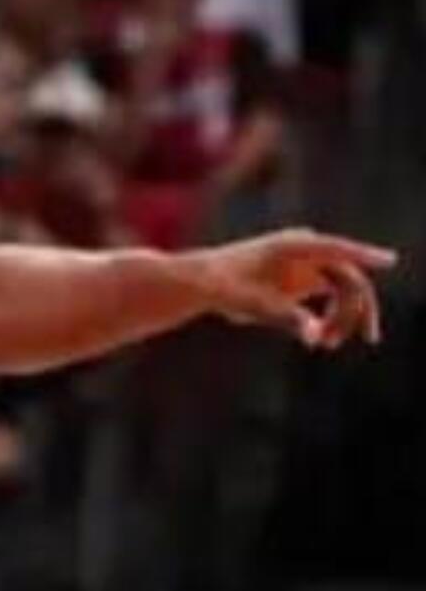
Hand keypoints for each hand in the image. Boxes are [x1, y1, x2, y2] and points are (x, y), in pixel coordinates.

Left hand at [191, 229, 397, 348]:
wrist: (201, 283)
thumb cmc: (220, 287)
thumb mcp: (249, 303)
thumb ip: (282, 316)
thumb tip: (312, 335)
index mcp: (293, 246)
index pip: (336, 249)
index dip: (364, 255)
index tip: (389, 260)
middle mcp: (306, 252)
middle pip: (348, 277)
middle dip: (356, 309)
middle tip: (366, 339)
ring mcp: (306, 265)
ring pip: (343, 290)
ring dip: (342, 317)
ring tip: (325, 344)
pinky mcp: (302, 281)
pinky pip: (331, 298)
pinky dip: (329, 318)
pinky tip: (315, 339)